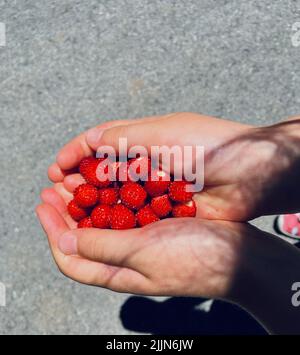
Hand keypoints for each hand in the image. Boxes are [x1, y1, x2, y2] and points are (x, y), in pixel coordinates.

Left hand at [37, 187, 252, 297]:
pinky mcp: (157, 227)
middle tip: (55, 185)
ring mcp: (142, 242)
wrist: (240, 255)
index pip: (71, 257)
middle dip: (66, 211)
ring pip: (104, 221)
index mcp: (118, 271)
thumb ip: (103, 247)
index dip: (52, 231)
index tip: (43, 203)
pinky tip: (110, 180)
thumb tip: (66, 239)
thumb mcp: (143, 253)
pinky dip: (113, 196)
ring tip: (76, 178)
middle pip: (85, 236)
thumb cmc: (194, 258)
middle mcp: (126, 258)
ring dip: (87, 200)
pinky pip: (126, 211)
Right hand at [47, 112, 299, 220]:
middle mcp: (146, 162)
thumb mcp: (164, 133)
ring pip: (115, 194)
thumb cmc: (210, 146)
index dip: (76, 153)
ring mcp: (154, 187)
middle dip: (80, 179)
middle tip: (59, 191)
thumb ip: (126, 137)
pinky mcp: (165, 208)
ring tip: (71, 209)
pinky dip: (116, 219)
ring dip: (93, 201)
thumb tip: (91, 143)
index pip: (101, 141)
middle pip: (104, 170)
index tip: (57, 168)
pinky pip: (134, 214)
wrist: (250, 175)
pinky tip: (99, 225)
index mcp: (145, 138)